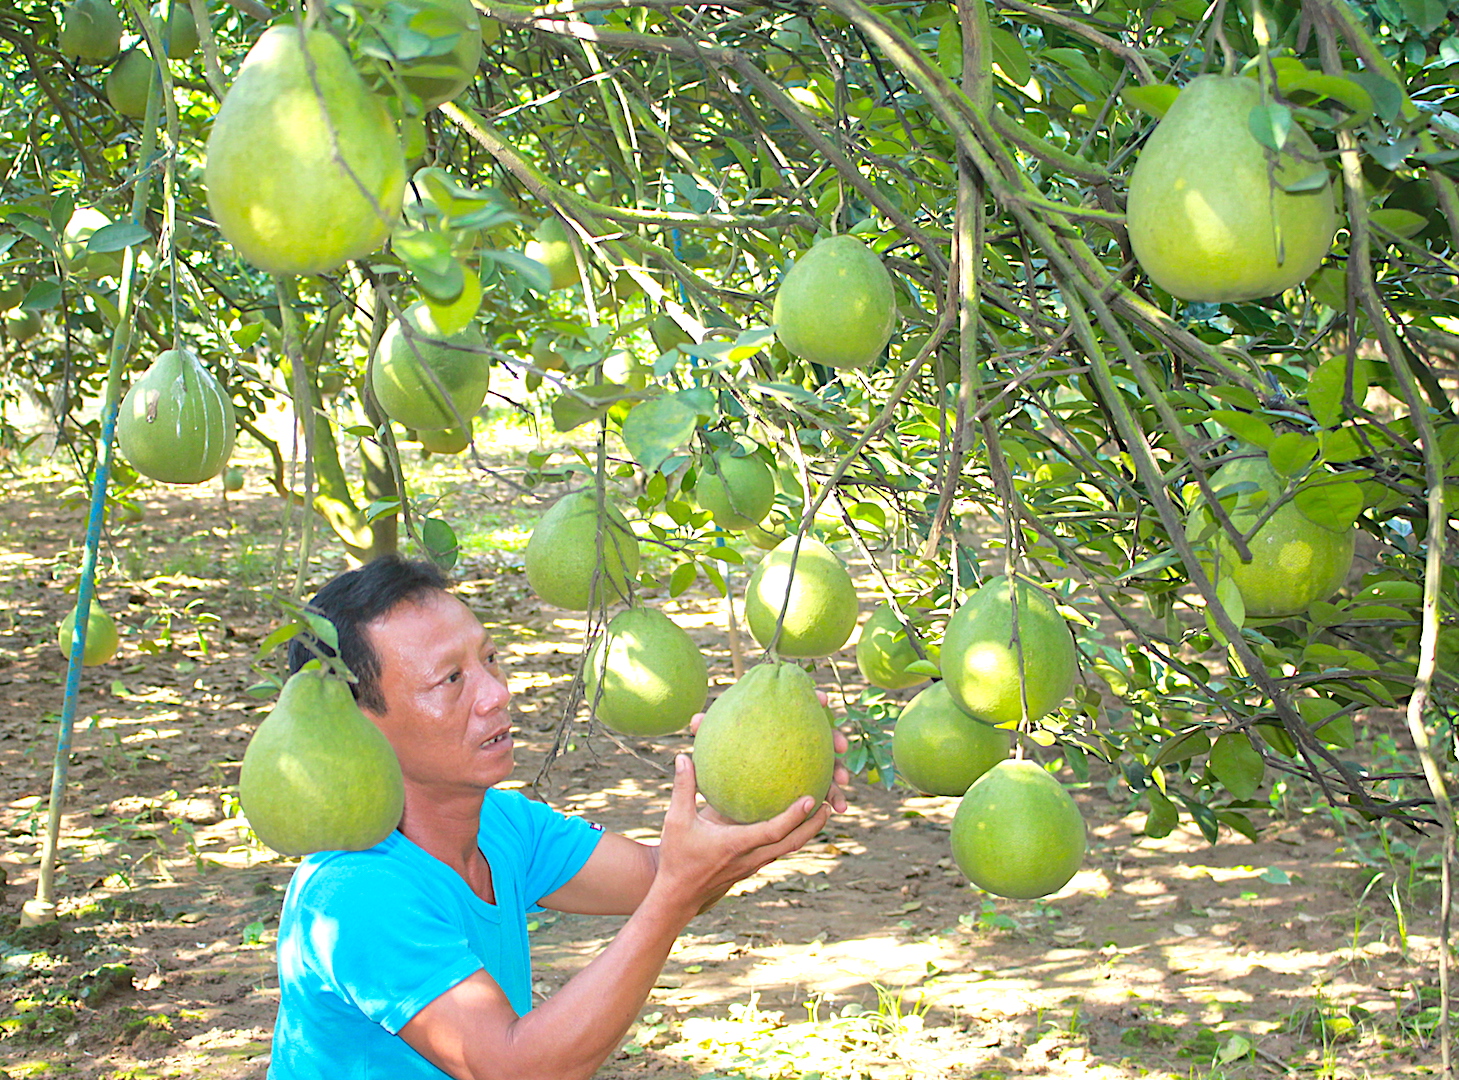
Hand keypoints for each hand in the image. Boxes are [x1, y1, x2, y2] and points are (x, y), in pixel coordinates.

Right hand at [653, 754, 830, 916]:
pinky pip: (777, 851)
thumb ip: (683, 788)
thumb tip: (684, 756)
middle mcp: (750, 858)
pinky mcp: (750, 869)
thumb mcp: (675, 821)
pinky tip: (792, 823)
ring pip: (787, 849)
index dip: (794, 816)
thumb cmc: (677, 858)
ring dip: (806, 833)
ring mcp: (752, 866)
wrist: (677, 896)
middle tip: (829, 804)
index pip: (773, 832)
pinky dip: (790, 837)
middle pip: (791, 843)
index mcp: (736, 845)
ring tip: (821, 812)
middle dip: (813, 826)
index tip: (811, 798)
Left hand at [687, 690, 850, 815]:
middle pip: (819, 733)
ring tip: (843, 783)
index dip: (811, 699)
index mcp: (775, 724)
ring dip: (839, 772)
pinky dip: (831, 796)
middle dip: (835, 737)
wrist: (721, 798)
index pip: (795, 706)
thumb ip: (706, 736)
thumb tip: (695, 722)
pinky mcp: (801, 786)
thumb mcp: (710, 754)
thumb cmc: (716, 767)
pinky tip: (837, 806)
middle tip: (841, 745)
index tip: (822, 700)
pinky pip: (821, 790)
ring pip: (827, 765)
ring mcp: (799, 764)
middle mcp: (792, 741)